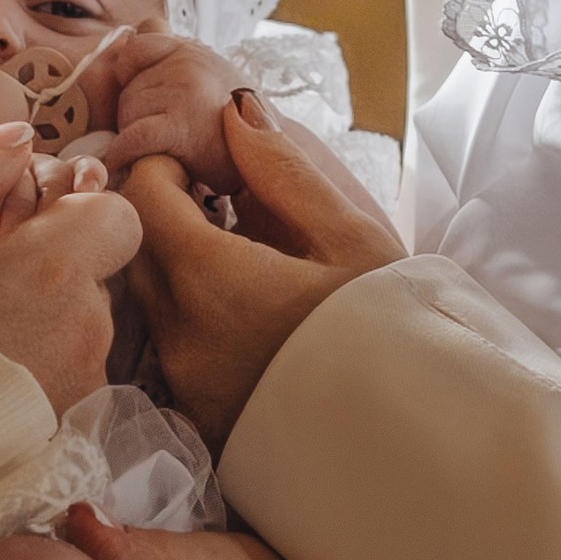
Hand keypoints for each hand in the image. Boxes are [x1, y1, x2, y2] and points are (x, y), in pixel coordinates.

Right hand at [0, 129, 138, 411]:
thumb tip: (18, 138)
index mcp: (50, 272)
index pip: (117, 214)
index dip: (69, 205)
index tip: (11, 217)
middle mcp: (84, 331)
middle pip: (93, 266)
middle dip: (43, 252)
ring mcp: (78, 386)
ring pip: (78, 319)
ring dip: (37, 304)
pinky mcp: (63, 427)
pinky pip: (66, 368)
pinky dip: (33, 353)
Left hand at [108, 32, 246, 189]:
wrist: (271, 157)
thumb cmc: (235, 124)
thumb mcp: (208, 76)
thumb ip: (170, 55)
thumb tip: (125, 39)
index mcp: (191, 51)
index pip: (135, 47)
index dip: (129, 77)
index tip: (143, 103)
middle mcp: (188, 63)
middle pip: (127, 91)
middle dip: (134, 118)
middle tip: (163, 139)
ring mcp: (185, 91)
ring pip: (127, 116)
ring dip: (134, 141)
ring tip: (166, 152)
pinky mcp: (181, 125)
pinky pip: (132, 139)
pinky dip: (124, 156)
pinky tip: (129, 166)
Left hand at [128, 95, 400, 448]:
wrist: (423, 448)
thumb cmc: (397, 335)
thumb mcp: (353, 239)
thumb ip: (283, 171)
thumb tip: (234, 111)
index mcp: (211, 281)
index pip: (141, 198)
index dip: (164, 168)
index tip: (203, 169)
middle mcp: (180, 338)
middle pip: (137, 252)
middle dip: (165, 219)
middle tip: (222, 210)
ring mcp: (185, 388)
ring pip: (151, 305)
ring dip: (178, 272)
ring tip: (245, 267)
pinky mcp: (199, 423)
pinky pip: (172, 354)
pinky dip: (193, 324)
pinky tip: (249, 323)